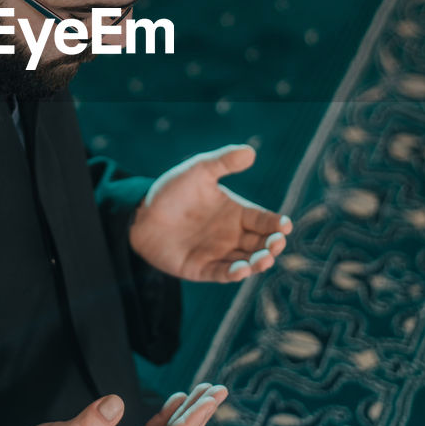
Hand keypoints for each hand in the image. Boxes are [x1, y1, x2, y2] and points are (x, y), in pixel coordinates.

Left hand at [128, 143, 292, 282]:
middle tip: (276, 243)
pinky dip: (233, 273)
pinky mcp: (200, 268)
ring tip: (263, 258)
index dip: (277, 224)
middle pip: (260, 244)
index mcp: (236, 213)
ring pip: (246, 262)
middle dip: (272, 245)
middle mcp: (231, 235)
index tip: (285, 225)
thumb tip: (250, 151)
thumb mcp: (198, 171)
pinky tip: (242, 269)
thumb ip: (223, 162)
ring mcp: (217, 253)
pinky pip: (220, 273)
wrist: (139, 212)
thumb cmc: (171, 190)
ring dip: (257, 262)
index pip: (264, 221)